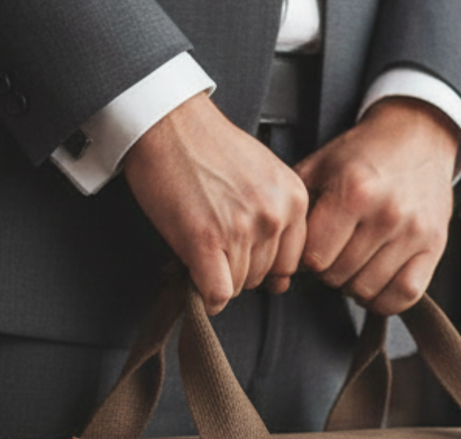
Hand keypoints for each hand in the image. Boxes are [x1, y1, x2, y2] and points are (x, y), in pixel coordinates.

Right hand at [123, 93, 309, 313]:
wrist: (167, 121)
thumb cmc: (207, 147)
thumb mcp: (263, 176)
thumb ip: (278, 219)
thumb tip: (280, 280)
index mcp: (293, 198)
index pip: (289, 263)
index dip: (261, 263)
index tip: (242, 250)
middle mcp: (274, 215)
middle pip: (261, 278)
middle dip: (236, 268)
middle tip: (214, 239)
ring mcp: (242, 230)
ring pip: (236, 287)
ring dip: (214, 275)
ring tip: (200, 241)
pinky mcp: (207, 241)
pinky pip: (216, 294)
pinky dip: (205, 295)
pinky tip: (196, 276)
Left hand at [295, 97, 459, 314]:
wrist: (418, 134)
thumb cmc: (364, 155)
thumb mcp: (320, 166)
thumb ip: (297, 209)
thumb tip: (278, 255)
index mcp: (354, 190)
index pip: (314, 258)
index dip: (307, 258)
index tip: (314, 246)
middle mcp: (387, 213)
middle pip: (339, 277)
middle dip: (329, 271)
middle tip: (336, 252)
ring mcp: (413, 233)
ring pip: (367, 291)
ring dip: (355, 285)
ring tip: (355, 262)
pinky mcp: (434, 246)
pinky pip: (403, 296)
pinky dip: (385, 299)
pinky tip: (377, 281)